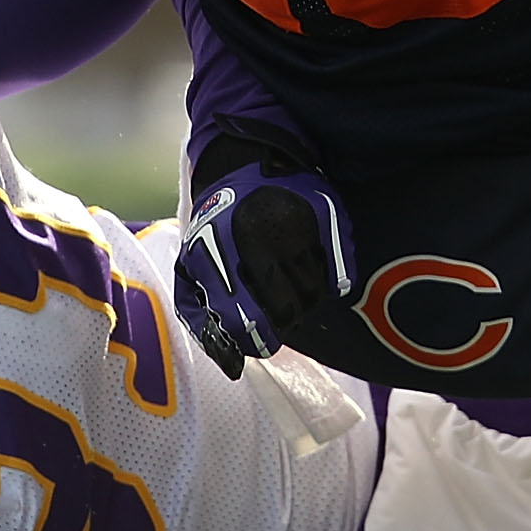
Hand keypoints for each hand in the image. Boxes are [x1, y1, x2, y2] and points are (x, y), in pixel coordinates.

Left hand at [171, 158, 359, 380]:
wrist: (246, 163)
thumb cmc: (215, 227)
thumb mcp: (191, 269)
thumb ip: (203, 320)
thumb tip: (232, 366)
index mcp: (224, 257)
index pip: (249, 326)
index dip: (256, 342)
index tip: (258, 339)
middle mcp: (263, 243)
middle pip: (287, 315)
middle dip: (282, 324)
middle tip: (277, 316)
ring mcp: (300, 229)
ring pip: (315, 297)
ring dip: (304, 302)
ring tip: (290, 287)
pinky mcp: (329, 219)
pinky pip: (339, 273)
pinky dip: (329, 280)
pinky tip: (309, 267)